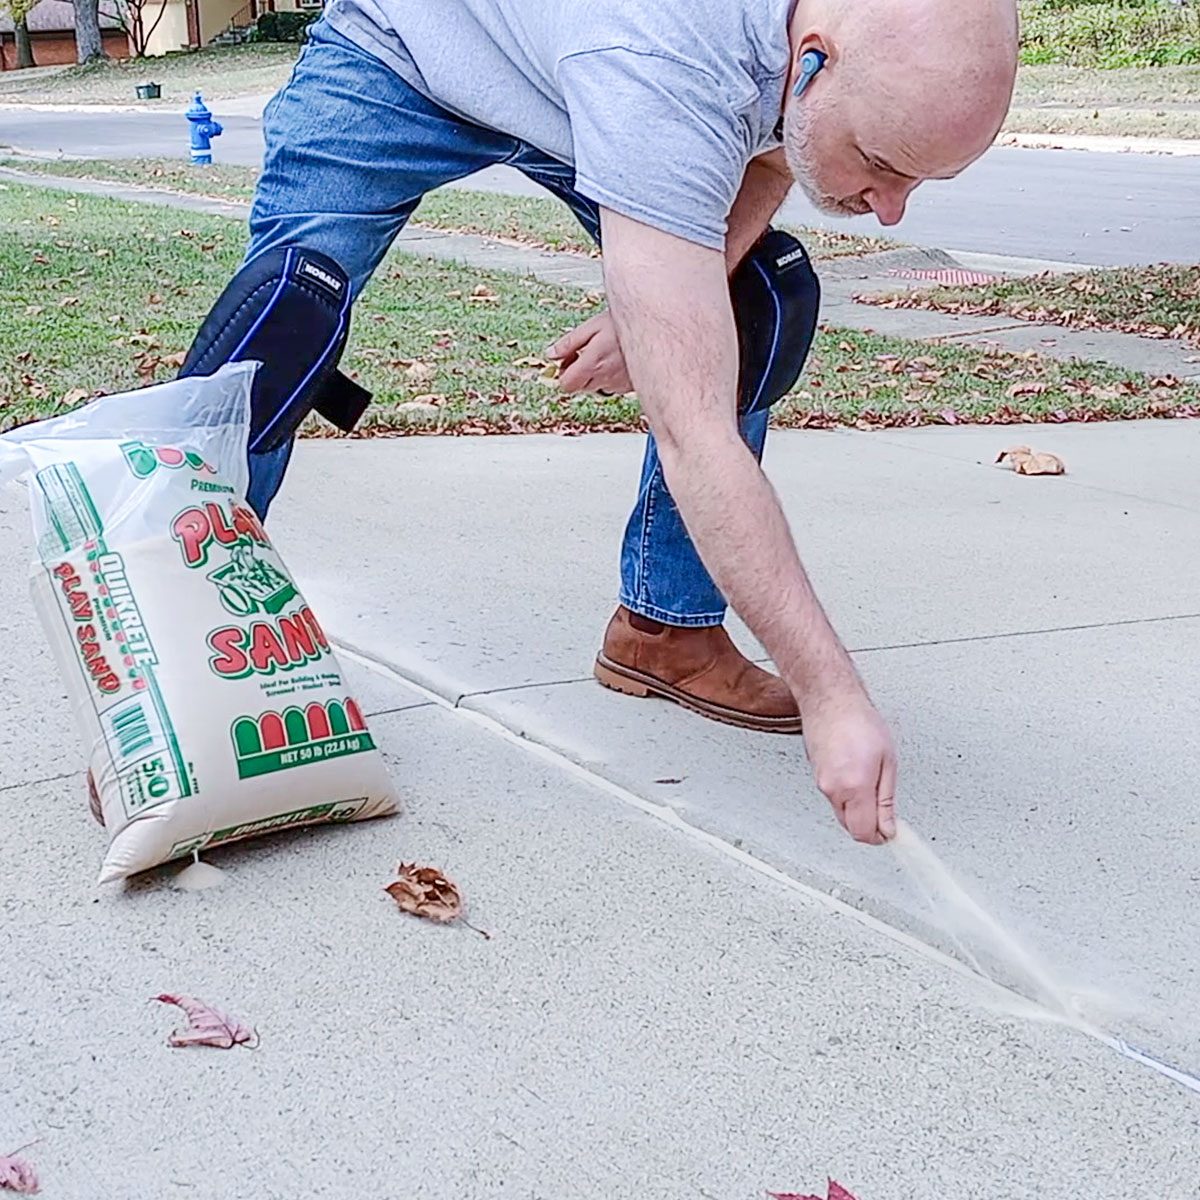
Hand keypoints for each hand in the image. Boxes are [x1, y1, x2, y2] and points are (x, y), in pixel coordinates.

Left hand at [546, 311, 632, 395]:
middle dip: (578, 373)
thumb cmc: (626, 323)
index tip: (568, 360)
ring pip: (598, 387)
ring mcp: (620, 384)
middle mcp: (605, 378)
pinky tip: (618, 359)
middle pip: (581, 388)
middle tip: (584, 354)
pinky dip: (612, 375)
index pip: (566, 385)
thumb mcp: (592, 326)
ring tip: (604, 354)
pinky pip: (615, 385)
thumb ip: (569, 343)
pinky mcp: (632, 385)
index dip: (563, 373)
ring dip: (596, 374)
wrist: (657, 328)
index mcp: (592, 364)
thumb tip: (551, 354)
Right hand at [802, 690, 897, 844]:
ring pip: (842, 813)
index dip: (880, 837)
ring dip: (858, 809)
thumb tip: (888, 827)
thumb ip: (886, 801)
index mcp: (854, 788)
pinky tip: (857, 776)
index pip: (864, 833)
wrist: (830, 700)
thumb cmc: (859, 721)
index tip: (892, 832)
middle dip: (869, 824)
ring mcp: (821, 784)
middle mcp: (833, 790)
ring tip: (872, 783)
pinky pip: (834, 798)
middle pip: (851, 827)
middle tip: (887, 811)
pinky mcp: (816, 776)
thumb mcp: (887, 762)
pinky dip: (848, 796)